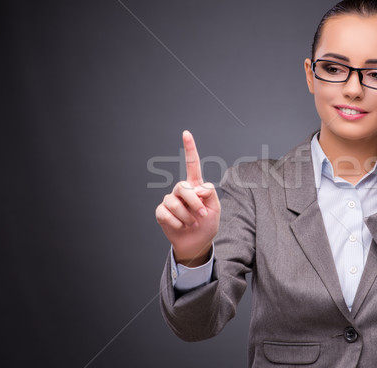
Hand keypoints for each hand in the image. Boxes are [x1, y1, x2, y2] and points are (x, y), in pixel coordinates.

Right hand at [155, 130, 220, 266]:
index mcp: (195, 185)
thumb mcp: (215, 208)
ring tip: (192, 223)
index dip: (189, 148)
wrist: (197, 243)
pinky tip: (181, 226)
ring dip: (187, 216)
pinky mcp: (161, 212)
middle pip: (183, 187)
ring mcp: (170, 200)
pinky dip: (177, 223)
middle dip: (194, 203)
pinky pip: (166, 214)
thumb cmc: (207, 223)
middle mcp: (181, 190)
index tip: (186, 133)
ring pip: (174, 203)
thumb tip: (197, 187)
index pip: (192, 164)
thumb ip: (209, 194)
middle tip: (202, 215)